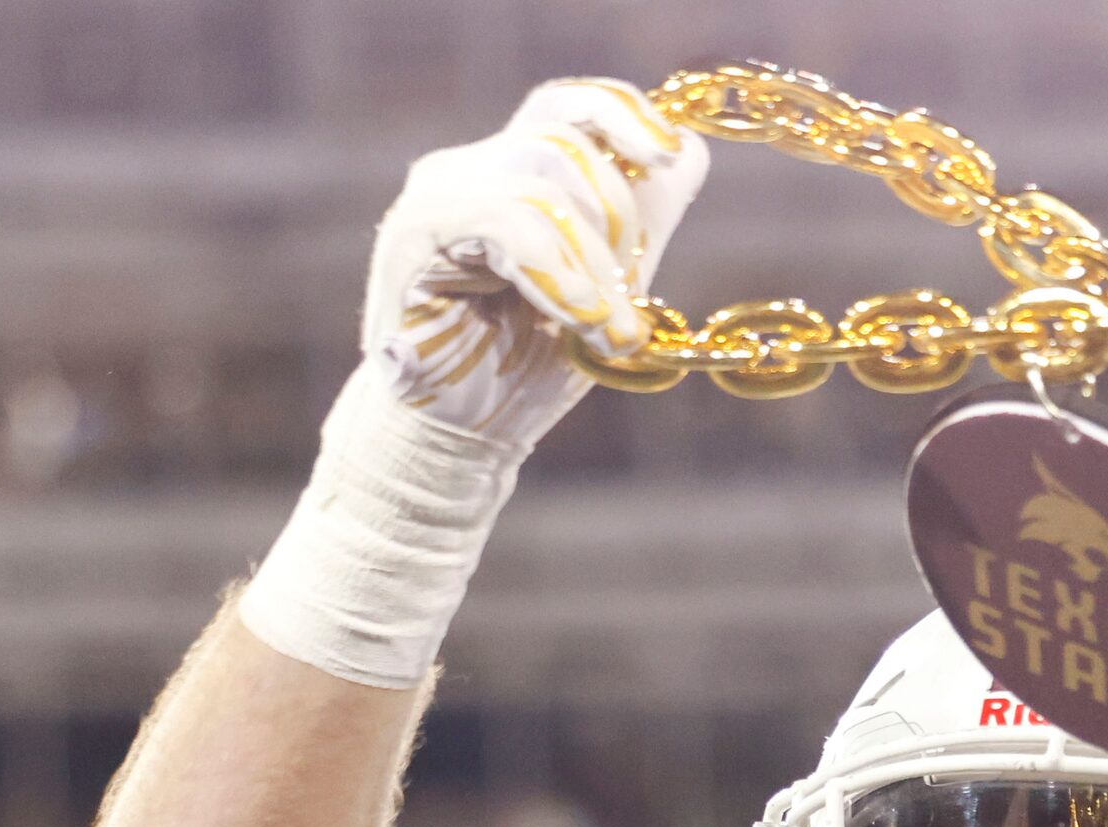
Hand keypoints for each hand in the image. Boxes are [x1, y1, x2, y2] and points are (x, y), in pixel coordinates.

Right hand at [363, 78, 710, 452]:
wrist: (458, 438)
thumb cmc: (522, 369)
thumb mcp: (605, 287)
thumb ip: (640, 222)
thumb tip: (690, 149)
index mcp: (510, 173)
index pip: (568, 107)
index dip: (623, 115)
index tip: (668, 155)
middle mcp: (468, 169)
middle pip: (565, 144)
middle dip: (618, 226)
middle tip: (630, 312)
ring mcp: (438, 195)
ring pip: (542, 182)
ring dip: (594, 266)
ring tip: (610, 334)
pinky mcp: (417, 232)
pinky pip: (507, 222)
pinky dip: (558, 273)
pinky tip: (580, 320)